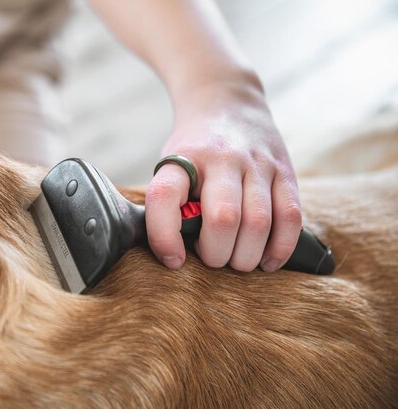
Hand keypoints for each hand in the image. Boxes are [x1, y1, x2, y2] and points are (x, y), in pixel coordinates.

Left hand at [146, 82, 301, 271]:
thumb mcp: (170, 167)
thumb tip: (177, 257)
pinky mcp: (285, 170)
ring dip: (247, 257)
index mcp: (182, 159)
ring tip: (238, 260)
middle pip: (223, 219)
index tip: (173, 260)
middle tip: (213, 258)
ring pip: (259, 222)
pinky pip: (290, 217)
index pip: (164, 197)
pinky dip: (280, 248)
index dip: (164, 236)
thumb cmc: (193, 152)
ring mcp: (257, 162)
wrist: (225, 102)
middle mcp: (221, 158)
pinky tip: (267, 260)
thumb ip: (171, 205)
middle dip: (217, 255)